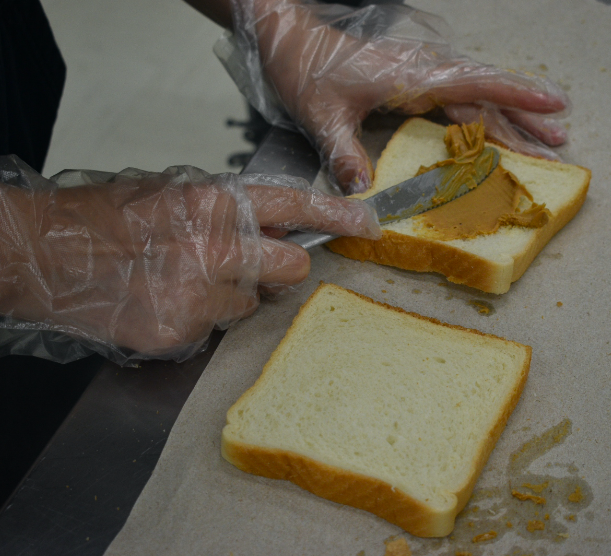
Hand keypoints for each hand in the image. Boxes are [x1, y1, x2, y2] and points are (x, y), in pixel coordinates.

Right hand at [0, 163, 378, 361]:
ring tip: (184, 281)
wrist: (43, 256)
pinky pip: (216, 329)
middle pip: (291, 268)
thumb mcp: (169, 192)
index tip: (369, 224)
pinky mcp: (182, 332)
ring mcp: (199, 295)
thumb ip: (227, 208)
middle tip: (252, 265)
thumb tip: (276, 221)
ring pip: (252, 304)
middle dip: (280, 268)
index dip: (337, 216)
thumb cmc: (103, 219)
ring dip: (232, 296)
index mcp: (213, 203)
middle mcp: (215, 248)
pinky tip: (166, 301)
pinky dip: (199, 319)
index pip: (294, 205)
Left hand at [241, 0, 569, 193]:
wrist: (293, 43)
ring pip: (479, 97)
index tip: (552, 105)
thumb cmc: (308, 70)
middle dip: (526, 119)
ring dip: (513, 118)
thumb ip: (343, 152)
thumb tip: (362, 192)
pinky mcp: (416, 84)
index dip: (515, 96)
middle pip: (487, 95)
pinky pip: (462, 100)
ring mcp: (423, 76)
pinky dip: (486, 115)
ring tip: (547, 138)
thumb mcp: (321, 114)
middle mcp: (425, 72)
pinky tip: (499, 130)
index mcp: (411, 76)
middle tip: (559, 145)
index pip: (475, 84)